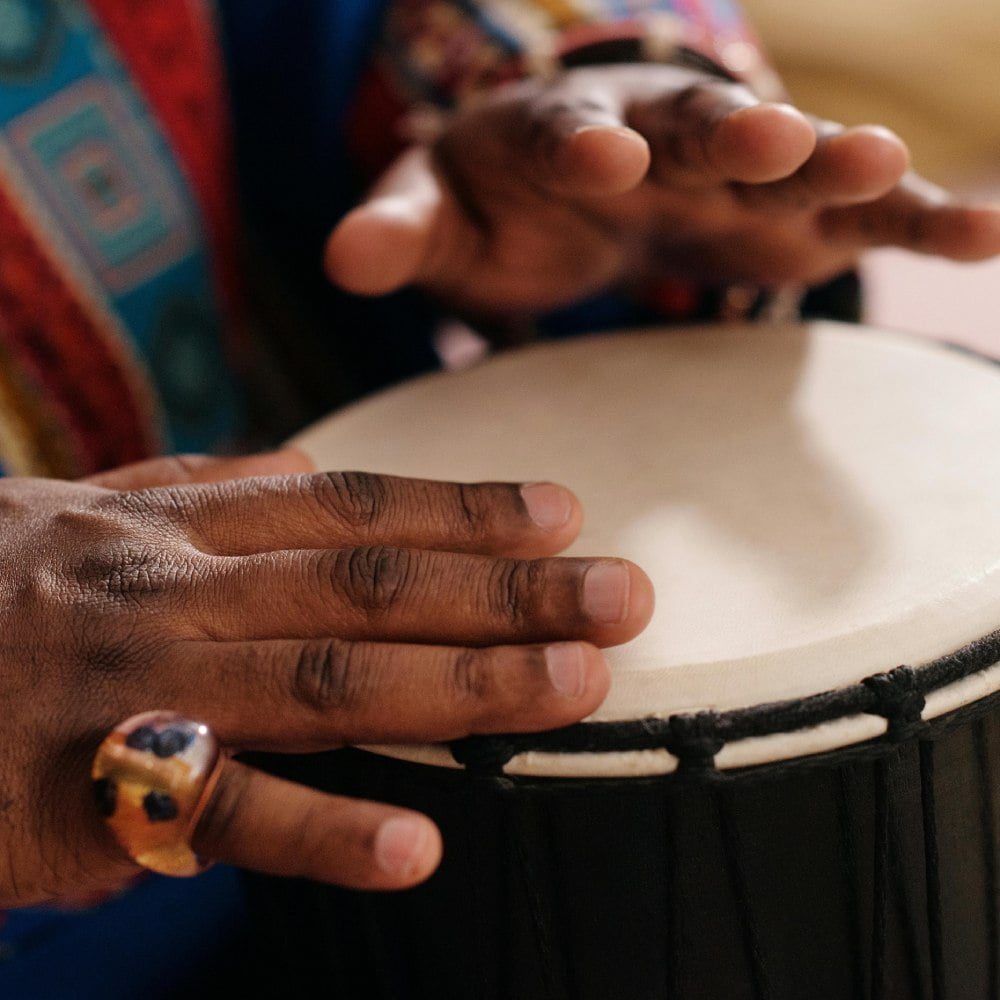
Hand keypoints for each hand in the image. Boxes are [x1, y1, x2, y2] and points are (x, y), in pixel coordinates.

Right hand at [0, 451, 652, 905]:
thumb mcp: (89, 514)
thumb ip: (202, 493)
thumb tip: (307, 470)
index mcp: (171, 523)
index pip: (349, 504)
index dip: (462, 506)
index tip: (563, 510)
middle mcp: (167, 587)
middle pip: (369, 582)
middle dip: (507, 589)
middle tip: (627, 594)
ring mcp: (128, 685)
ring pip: (323, 679)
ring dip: (461, 688)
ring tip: (576, 687)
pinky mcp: (74, 796)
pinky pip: (216, 815)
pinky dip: (322, 833)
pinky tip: (417, 849)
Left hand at [326, 64, 999, 314]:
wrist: (560, 185)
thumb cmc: (486, 203)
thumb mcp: (428, 213)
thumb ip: (392, 228)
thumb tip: (339, 260)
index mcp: (556, 129)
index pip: (569, 127)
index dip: (585, 140)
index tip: (605, 158)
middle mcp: (652, 134)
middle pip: (697, 127)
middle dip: (735, 135)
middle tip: (777, 143)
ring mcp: (723, 170)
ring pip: (790, 161)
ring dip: (841, 167)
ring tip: (898, 179)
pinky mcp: (776, 209)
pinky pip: (847, 210)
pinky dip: (907, 219)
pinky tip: (978, 235)